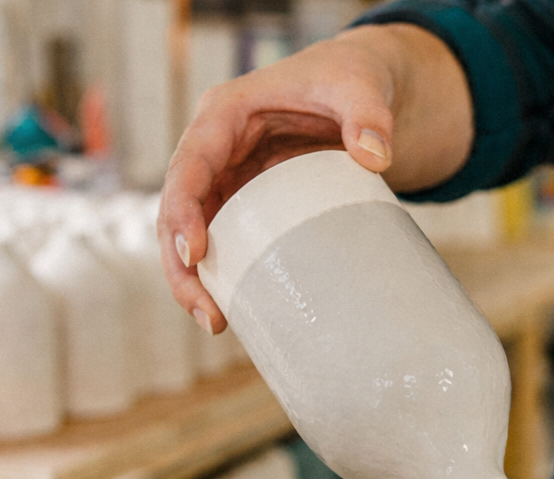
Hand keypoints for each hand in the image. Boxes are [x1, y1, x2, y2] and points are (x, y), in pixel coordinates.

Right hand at [157, 23, 472, 332]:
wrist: (359, 92)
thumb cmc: (349, 79)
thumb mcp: (360, 85)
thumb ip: (368, 114)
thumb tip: (375, 156)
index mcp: (224, 115)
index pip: (189, 165)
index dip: (182, 210)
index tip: (195, 253)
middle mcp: (215, 150)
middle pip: (177, 211)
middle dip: (182, 265)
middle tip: (207, 313)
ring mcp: (227, 181)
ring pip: (190, 235)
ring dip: (195, 281)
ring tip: (216, 323)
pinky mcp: (245, 205)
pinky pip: (222, 243)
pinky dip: (222, 277)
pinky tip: (235, 311)